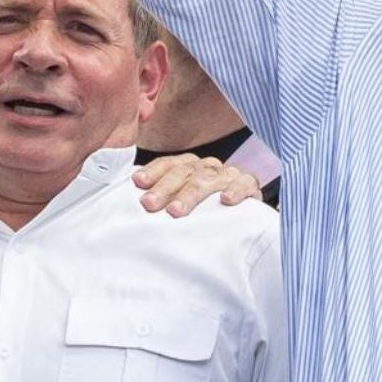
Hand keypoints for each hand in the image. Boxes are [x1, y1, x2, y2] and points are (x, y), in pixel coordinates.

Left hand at [132, 154, 264, 216]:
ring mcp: (228, 174)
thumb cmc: (207, 210)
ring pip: (208, 179)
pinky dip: (236, 190)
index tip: (138, 182)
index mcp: (190, 166)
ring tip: (176, 210)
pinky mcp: (249, 184)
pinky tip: (225, 200)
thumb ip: (162, 200)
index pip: (169, 164)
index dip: (153, 172)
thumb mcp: (183, 201)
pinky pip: (244, 183)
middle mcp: (207, 167)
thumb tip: (132, 205)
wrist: (244, 217)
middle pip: (184, 173)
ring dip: (191, 194)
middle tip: (149, 204)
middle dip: (165, 188)